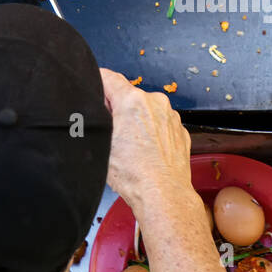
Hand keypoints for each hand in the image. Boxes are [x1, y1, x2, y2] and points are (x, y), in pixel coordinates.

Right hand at [99, 68, 193, 221]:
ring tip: (130, 147)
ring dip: (136, 121)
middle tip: (111, 132)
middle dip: (117, 108)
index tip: (92, 90)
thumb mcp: (100, 142)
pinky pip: (159, 124)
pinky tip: (145, 151)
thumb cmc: (133, 174)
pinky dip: (151, 132)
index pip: (108, 77)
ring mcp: (170, 116)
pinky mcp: (179, 130)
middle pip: (128, 95)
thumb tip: (93, 107)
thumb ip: (95, 117)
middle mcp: (155, 102)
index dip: (96, 83)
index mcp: (132, 100)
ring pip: (145, 110)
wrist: (163, 194)